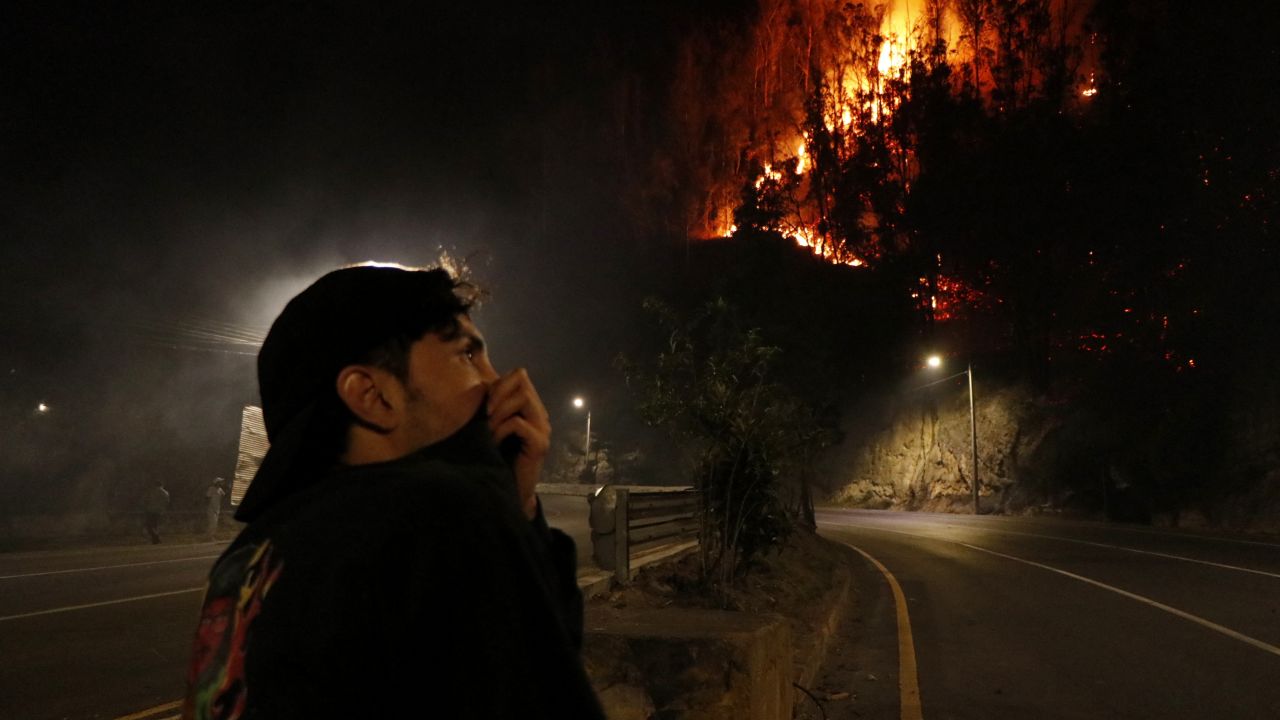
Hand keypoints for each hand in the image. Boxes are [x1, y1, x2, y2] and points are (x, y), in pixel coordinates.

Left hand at [486, 368, 549, 519]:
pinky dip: (500, 430)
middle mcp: (539, 414)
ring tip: (488, 430)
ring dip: (499, 412)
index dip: (499, 383)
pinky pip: (518, 423)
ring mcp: (542, 428)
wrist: (509, 491)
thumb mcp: (492, 426)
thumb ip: (492, 406)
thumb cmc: (497, 458)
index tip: (485, 404)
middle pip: (522, 379)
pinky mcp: (539, 444)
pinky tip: (494, 443)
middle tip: (485, 415)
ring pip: (522, 397)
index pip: (519, 375)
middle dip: (498, 393)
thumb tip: (479, 383)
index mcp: (530, 407)